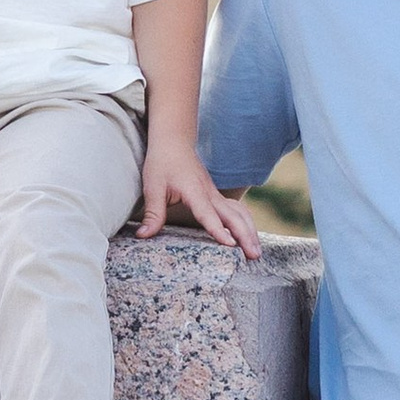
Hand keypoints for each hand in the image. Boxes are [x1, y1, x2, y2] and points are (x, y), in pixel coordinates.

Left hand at [136, 140, 265, 256]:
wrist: (174, 142)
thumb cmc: (162, 163)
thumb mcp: (153, 187)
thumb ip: (153, 213)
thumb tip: (143, 236)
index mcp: (195, 191)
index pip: (208, 214)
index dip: (218, 229)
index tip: (230, 244)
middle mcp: (210, 193)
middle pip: (233, 216)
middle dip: (245, 236)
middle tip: (254, 256)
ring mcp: (216, 194)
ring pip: (240, 213)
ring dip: (250, 231)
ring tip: (256, 252)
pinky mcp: (216, 196)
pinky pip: (237, 210)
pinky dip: (246, 223)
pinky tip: (250, 237)